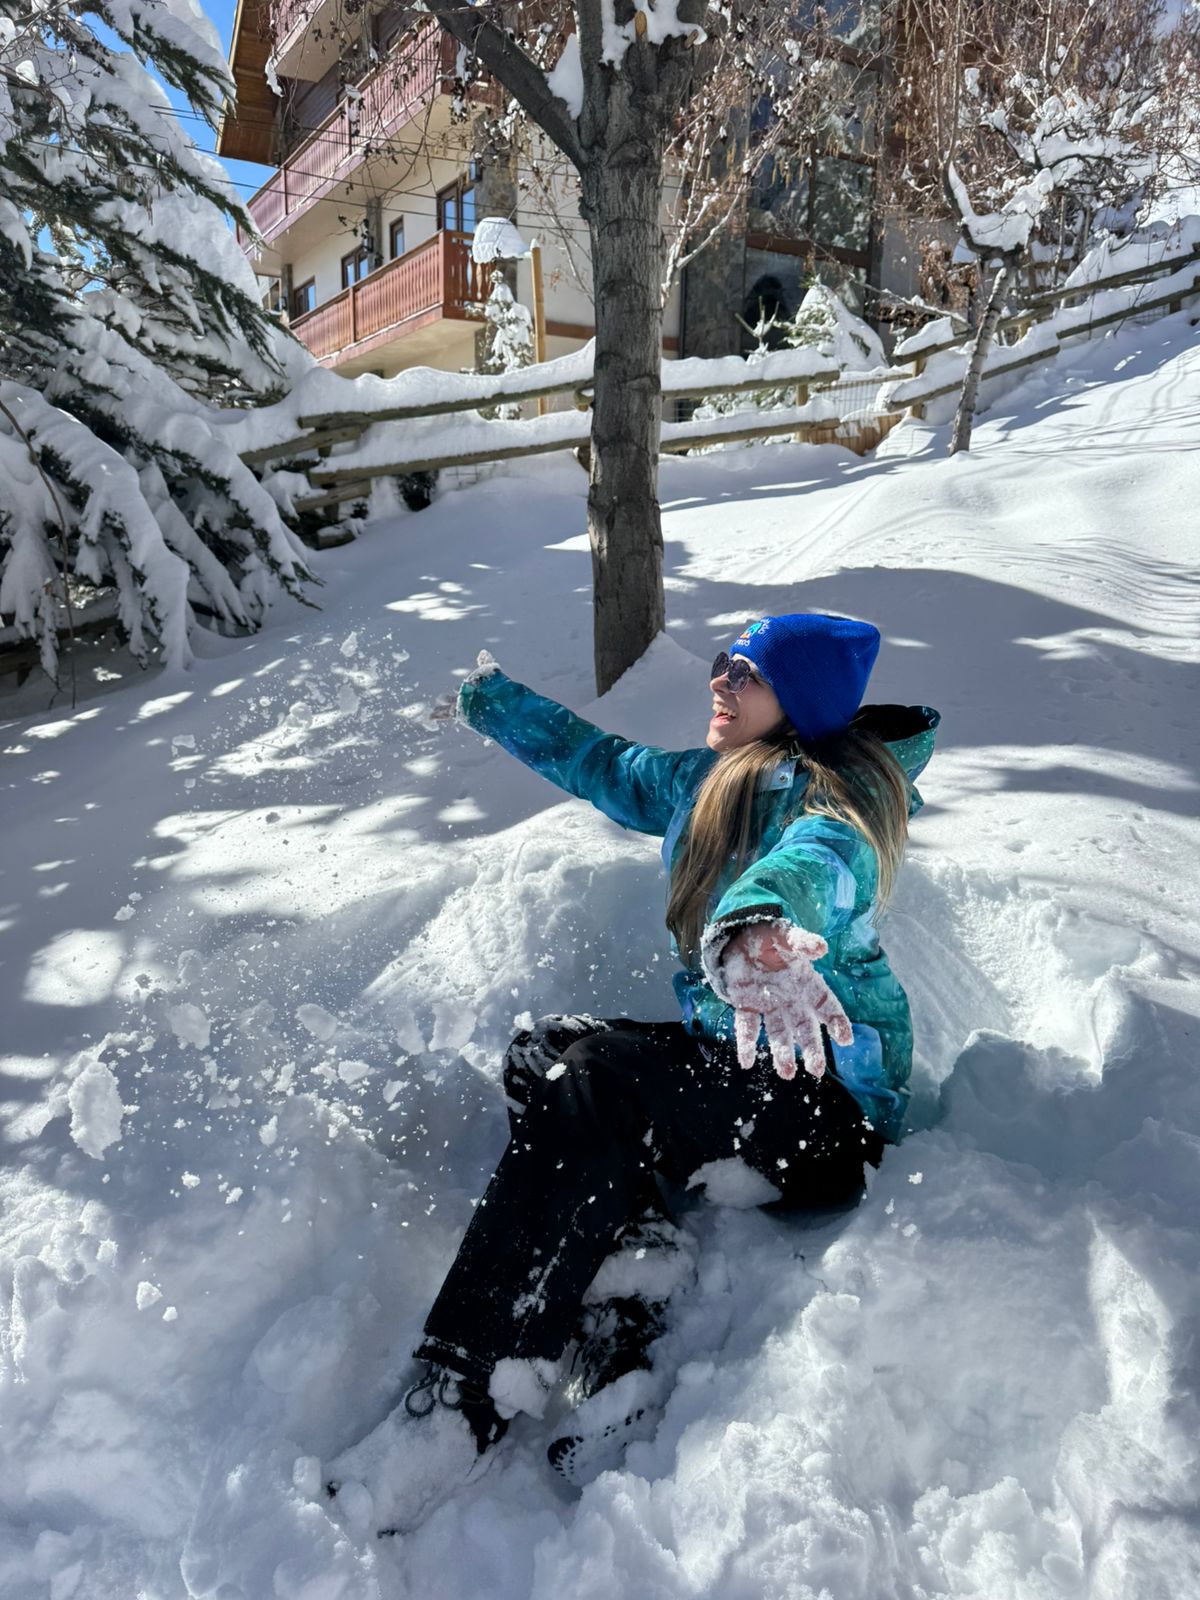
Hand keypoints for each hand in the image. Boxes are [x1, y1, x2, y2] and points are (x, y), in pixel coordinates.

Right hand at [427, 652, 499, 725]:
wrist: (498, 703)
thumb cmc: (496, 689)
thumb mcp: (489, 672)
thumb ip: (485, 662)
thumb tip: (483, 652)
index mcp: (473, 691)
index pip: (465, 690)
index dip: (459, 688)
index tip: (455, 689)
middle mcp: (468, 700)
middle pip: (455, 700)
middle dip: (448, 699)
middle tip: (441, 698)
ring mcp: (464, 707)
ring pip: (449, 709)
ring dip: (441, 710)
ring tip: (432, 713)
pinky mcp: (461, 714)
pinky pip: (448, 716)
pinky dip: (438, 716)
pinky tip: (430, 717)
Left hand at [720, 922, 852, 1079]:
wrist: (741, 937)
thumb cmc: (771, 938)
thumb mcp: (787, 936)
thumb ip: (802, 942)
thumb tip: (821, 947)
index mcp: (806, 983)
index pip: (826, 1005)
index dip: (837, 1021)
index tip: (845, 1039)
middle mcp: (791, 999)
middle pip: (805, 1027)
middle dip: (811, 1048)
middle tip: (816, 1070)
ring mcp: (769, 1005)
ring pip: (778, 1033)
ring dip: (782, 1053)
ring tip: (786, 1073)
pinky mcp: (746, 1005)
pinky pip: (747, 1027)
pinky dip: (746, 1044)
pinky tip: (746, 1062)